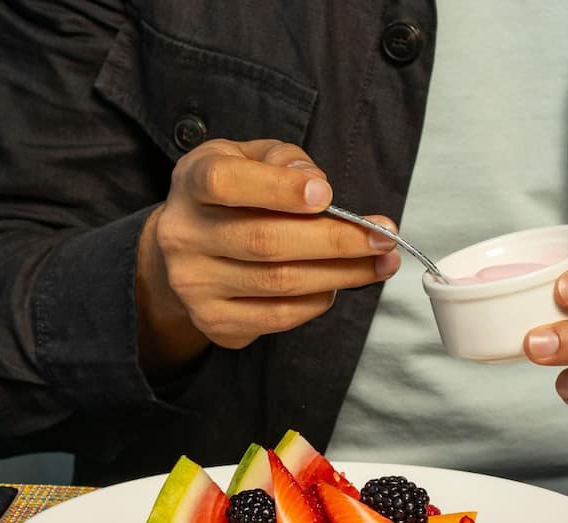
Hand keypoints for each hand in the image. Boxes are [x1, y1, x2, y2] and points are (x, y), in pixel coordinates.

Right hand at [136, 139, 399, 374]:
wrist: (188, 248)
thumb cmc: (231, 195)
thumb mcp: (248, 157)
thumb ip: (282, 160)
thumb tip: (316, 185)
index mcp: (191, 183)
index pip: (225, 183)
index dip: (277, 189)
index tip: (326, 194)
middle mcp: (183, 235)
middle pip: (264, 241)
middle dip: (335, 240)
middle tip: (384, 237)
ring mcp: (194, 284)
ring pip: (279, 283)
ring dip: (341, 274)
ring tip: (380, 263)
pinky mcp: (213, 321)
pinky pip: (277, 316)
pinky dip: (317, 301)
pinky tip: (337, 284)